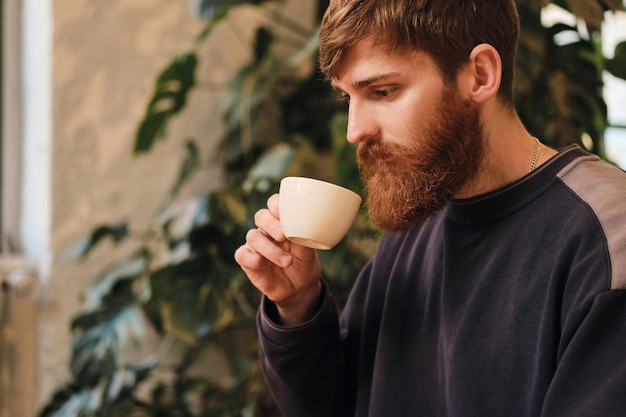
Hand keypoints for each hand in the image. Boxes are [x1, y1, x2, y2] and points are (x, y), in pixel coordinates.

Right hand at [234, 194, 321, 324]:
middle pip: (261, 216)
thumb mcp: (308, 252)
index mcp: (282, 221)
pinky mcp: (246, 259)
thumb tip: (305, 226)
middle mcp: (266, 229)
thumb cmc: (304, 263)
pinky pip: (242, 254)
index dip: (276, 205)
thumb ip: (304, 237)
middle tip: (283, 236)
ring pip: (253, 236)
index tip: (286, 212)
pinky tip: (264, 265)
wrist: (298, 288)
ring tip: (287, 261)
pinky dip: (253, 259)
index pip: (274, 204)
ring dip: (269, 249)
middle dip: (271, 225)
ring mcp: (255, 244)